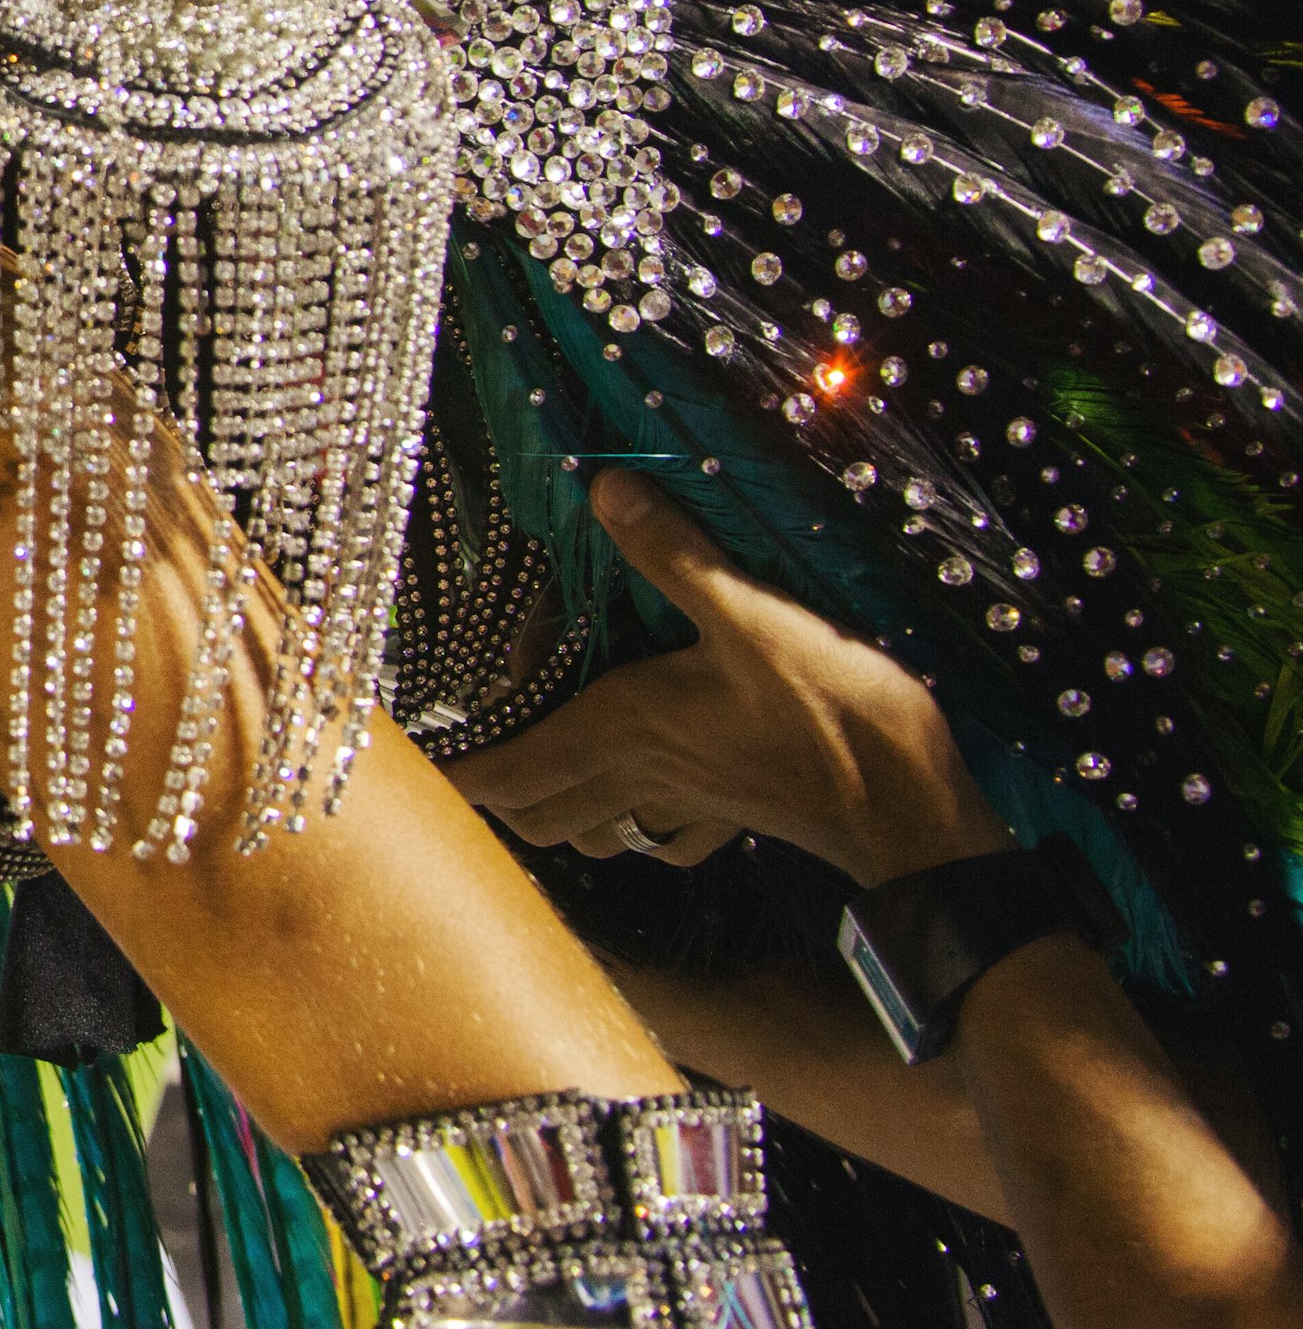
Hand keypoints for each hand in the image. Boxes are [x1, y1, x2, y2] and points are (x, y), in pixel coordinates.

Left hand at [448, 469, 1015, 885]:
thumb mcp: (754, 618)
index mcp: (622, 729)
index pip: (506, 772)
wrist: (919, 814)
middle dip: (489, 791)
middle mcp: (638, 776)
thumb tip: (603, 489)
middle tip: (464, 752)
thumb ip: (675, 555)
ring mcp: (685, 806)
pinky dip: (627, 827)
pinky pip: (655, 838)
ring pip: (585, 830)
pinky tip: (634, 799)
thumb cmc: (838, 718)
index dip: (452, 774)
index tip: (409, 763)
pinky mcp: (731, 820)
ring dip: (549, 808)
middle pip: (531, 810)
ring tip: (531, 765)